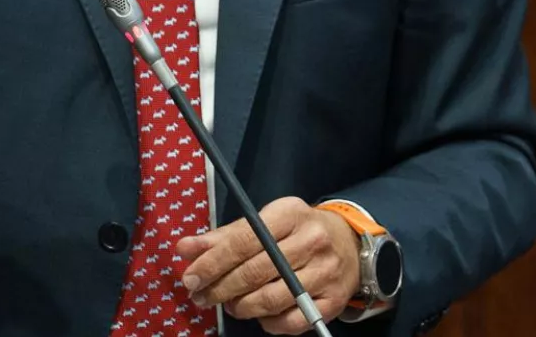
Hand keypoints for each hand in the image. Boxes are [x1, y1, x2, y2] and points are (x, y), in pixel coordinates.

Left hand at [176, 197, 360, 333]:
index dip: (213, 261)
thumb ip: (226, 236)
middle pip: (255, 271)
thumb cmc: (298, 231)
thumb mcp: (266, 222)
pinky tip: (259, 314)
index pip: (245, 240)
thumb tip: (185, 249)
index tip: (191, 276)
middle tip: (201, 296)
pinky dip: (267, 322)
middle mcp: (311, 241)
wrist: (350, 244)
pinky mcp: (332, 301)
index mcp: (291, 214)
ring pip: (270, 299)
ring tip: (229, 304)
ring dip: (241, 306)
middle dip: (220, 288)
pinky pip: (290, 322)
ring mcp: (324, 273)